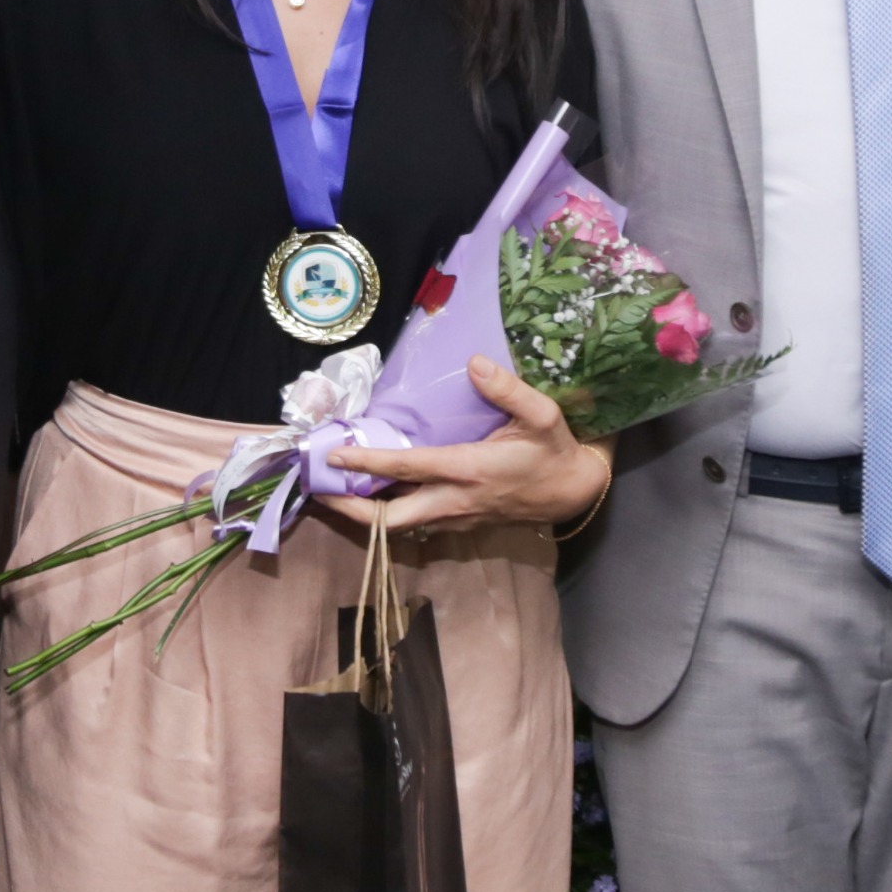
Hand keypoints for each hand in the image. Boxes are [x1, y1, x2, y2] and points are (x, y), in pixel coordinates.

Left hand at [323, 355, 609, 539]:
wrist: (573, 492)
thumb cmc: (554, 451)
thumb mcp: (543, 415)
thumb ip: (509, 390)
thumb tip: (474, 362)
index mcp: (469, 470)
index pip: (408, 469)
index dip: (368, 463)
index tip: (334, 456)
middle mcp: (455, 501)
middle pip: (389, 520)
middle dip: (350, 509)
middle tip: (319, 489)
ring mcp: (456, 518)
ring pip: (398, 529)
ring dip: (364, 514)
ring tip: (335, 491)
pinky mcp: (459, 525)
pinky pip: (414, 525)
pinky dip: (387, 515)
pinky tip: (373, 496)